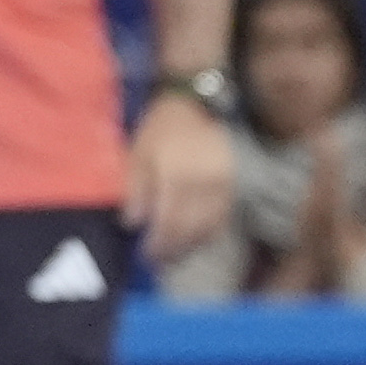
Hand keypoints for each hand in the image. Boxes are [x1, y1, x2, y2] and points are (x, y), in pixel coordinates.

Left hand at [128, 92, 236, 261]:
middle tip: (158, 261)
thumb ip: (136, 187)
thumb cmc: (164, 126)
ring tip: (174, 256)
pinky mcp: (233, 187)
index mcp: (176, 175)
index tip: (146, 255)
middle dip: (172, 249)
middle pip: (187, 229)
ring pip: (206, 228)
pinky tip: (195, 239)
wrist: (201, 103)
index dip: (157, 243)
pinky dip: (207, 234)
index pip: (167, 221)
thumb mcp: (140, 149)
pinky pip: (221, 220)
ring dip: (189, 246)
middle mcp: (202, 186)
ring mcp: (222, 188)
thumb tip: (133, 223)